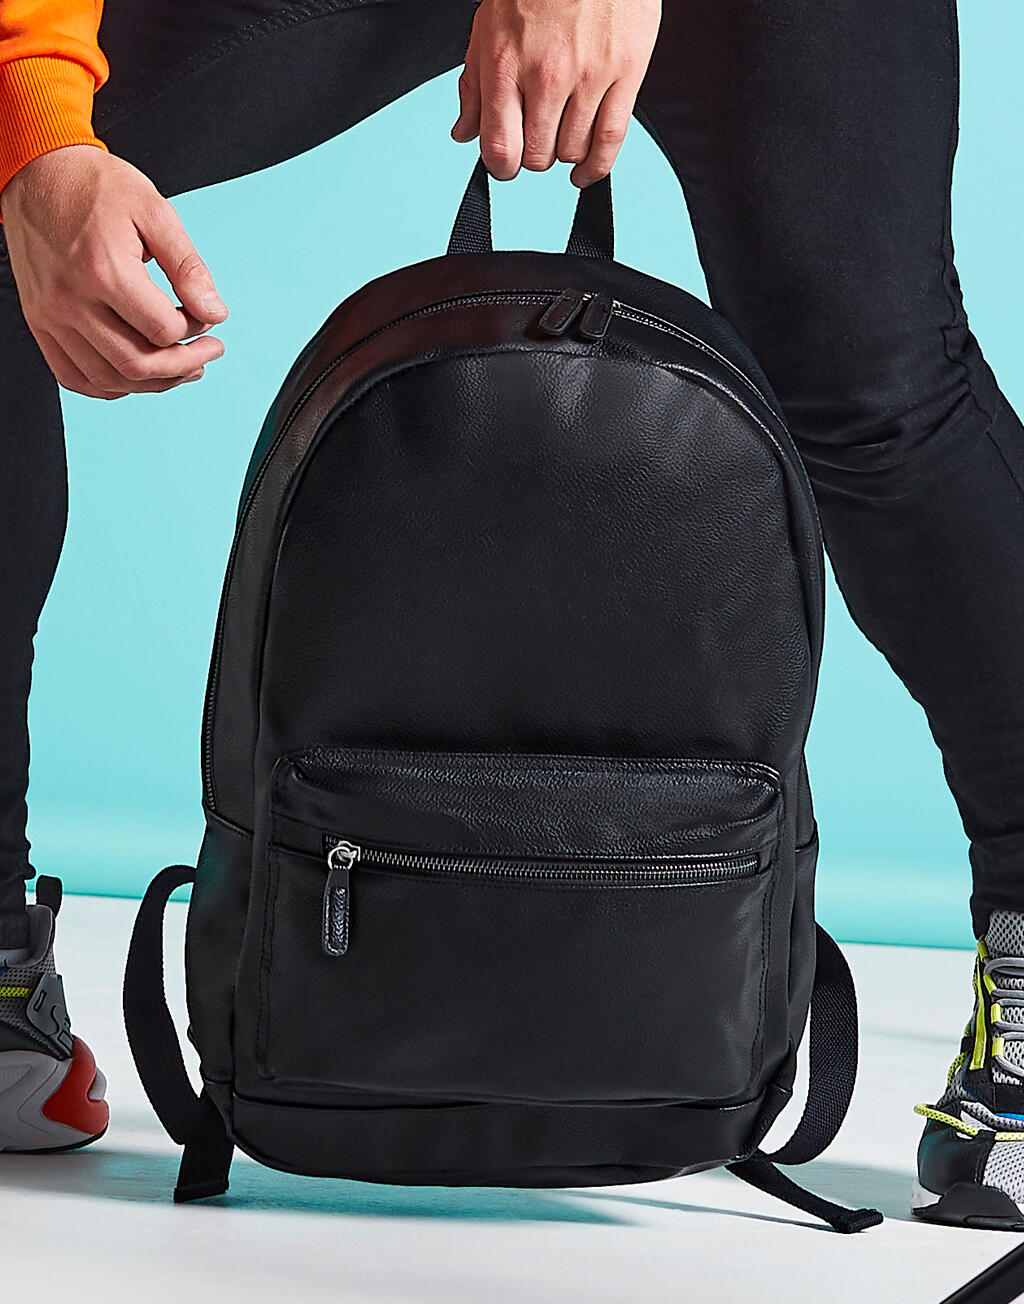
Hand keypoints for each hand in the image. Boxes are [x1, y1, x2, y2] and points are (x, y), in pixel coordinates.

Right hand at [0, 145, 227, 399]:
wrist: (39, 173)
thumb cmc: (96, 188)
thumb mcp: (155, 212)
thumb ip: (188, 267)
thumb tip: (214, 312)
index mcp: (104, 270)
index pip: (164, 330)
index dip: (195, 330)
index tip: (205, 316)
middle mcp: (71, 300)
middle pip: (138, 364)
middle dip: (184, 366)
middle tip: (206, 354)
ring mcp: (51, 316)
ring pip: (110, 378)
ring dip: (154, 382)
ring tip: (180, 368)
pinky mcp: (39, 323)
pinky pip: (74, 377)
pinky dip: (110, 386)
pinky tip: (136, 374)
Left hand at [452, 0, 660, 186]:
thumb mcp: (489, 28)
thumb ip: (474, 86)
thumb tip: (463, 134)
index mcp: (506, 62)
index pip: (499, 148)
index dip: (501, 167)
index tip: (506, 164)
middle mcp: (546, 73)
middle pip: (537, 156)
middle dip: (534, 156)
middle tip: (537, 138)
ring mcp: (588, 75)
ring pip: (572, 151)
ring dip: (565, 152)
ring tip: (562, 133)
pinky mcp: (625, 73)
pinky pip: (611, 140)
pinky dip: (597, 166)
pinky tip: (586, 170)